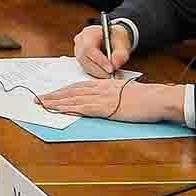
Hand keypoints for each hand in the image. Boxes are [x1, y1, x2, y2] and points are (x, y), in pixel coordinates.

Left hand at [37, 78, 183, 122]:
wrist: (156, 98)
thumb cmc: (144, 97)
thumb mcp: (123, 91)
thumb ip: (110, 93)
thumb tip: (101, 100)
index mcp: (103, 84)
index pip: (77, 86)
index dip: (62, 91)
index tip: (50, 94)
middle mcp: (99, 88)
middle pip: (71, 91)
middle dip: (53, 96)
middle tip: (38, 99)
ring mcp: (102, 97)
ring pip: (74, 99)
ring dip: (57, 102)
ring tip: (43, 105)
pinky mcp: (107, 107)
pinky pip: (85, 108)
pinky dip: (71, 109)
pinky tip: (62, 111)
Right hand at [69, 20, 134, 77]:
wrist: (113, 38)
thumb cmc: (116, 38)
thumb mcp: (123, 42)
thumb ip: (121, 54)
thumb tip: (115, 65)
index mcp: (90, 32)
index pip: (90, 48)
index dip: (100, 60)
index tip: (111, 69)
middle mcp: (81, 40)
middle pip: (84, 58)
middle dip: (99, 69)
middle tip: (112, 74)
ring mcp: (78, 49)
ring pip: (84, 65)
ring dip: (97, 72)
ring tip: (110, 74)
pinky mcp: (80, 58)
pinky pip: (85, 68)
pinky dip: (95, 73)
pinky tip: (105, 73)